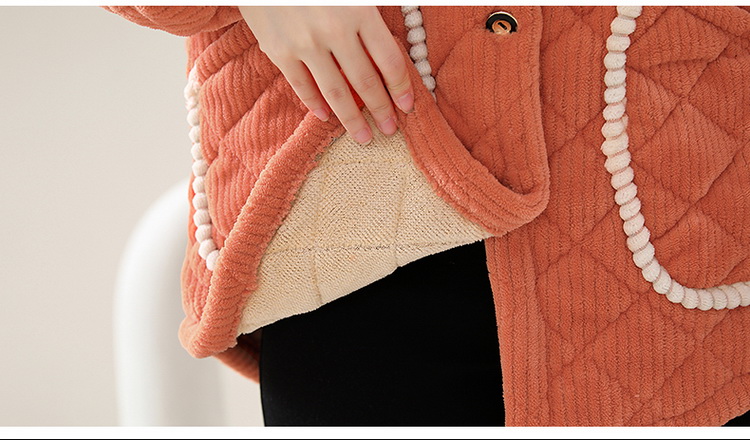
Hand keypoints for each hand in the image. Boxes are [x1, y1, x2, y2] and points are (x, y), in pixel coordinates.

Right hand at [238, 6, 413, 144]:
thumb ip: (371, 13)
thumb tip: (391, 48)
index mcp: (359, 11)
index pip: (389, 60)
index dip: (401, 87)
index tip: (407, 106)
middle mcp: (334, 31)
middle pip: (366, 82)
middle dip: (381, 110)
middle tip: (390, 130)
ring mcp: (305, 43)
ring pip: (336, 92)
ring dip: (352, 119)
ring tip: (364, 137)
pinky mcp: (278, 50)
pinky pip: (301, 85)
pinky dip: (315, 104)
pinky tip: (327, 117)